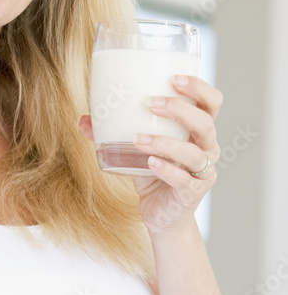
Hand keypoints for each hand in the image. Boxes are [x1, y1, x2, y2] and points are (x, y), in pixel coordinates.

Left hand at [78, 75, 222, 236]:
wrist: (163, 217)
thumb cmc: (153, 175)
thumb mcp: (133, 151)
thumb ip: (112, 134)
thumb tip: (83, 120)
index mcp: (198, 131)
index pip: (211, 102)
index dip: (198, 87)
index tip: (173, 78)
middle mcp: (207, 149)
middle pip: (205, 123)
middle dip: (179, 109)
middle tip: (150, 103)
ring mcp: (202, 172)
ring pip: (193, 153)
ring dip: (165, 142)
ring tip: (138, 138)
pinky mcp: (192, 193)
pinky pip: (183, 179)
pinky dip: (166, 169)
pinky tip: (150, 163)